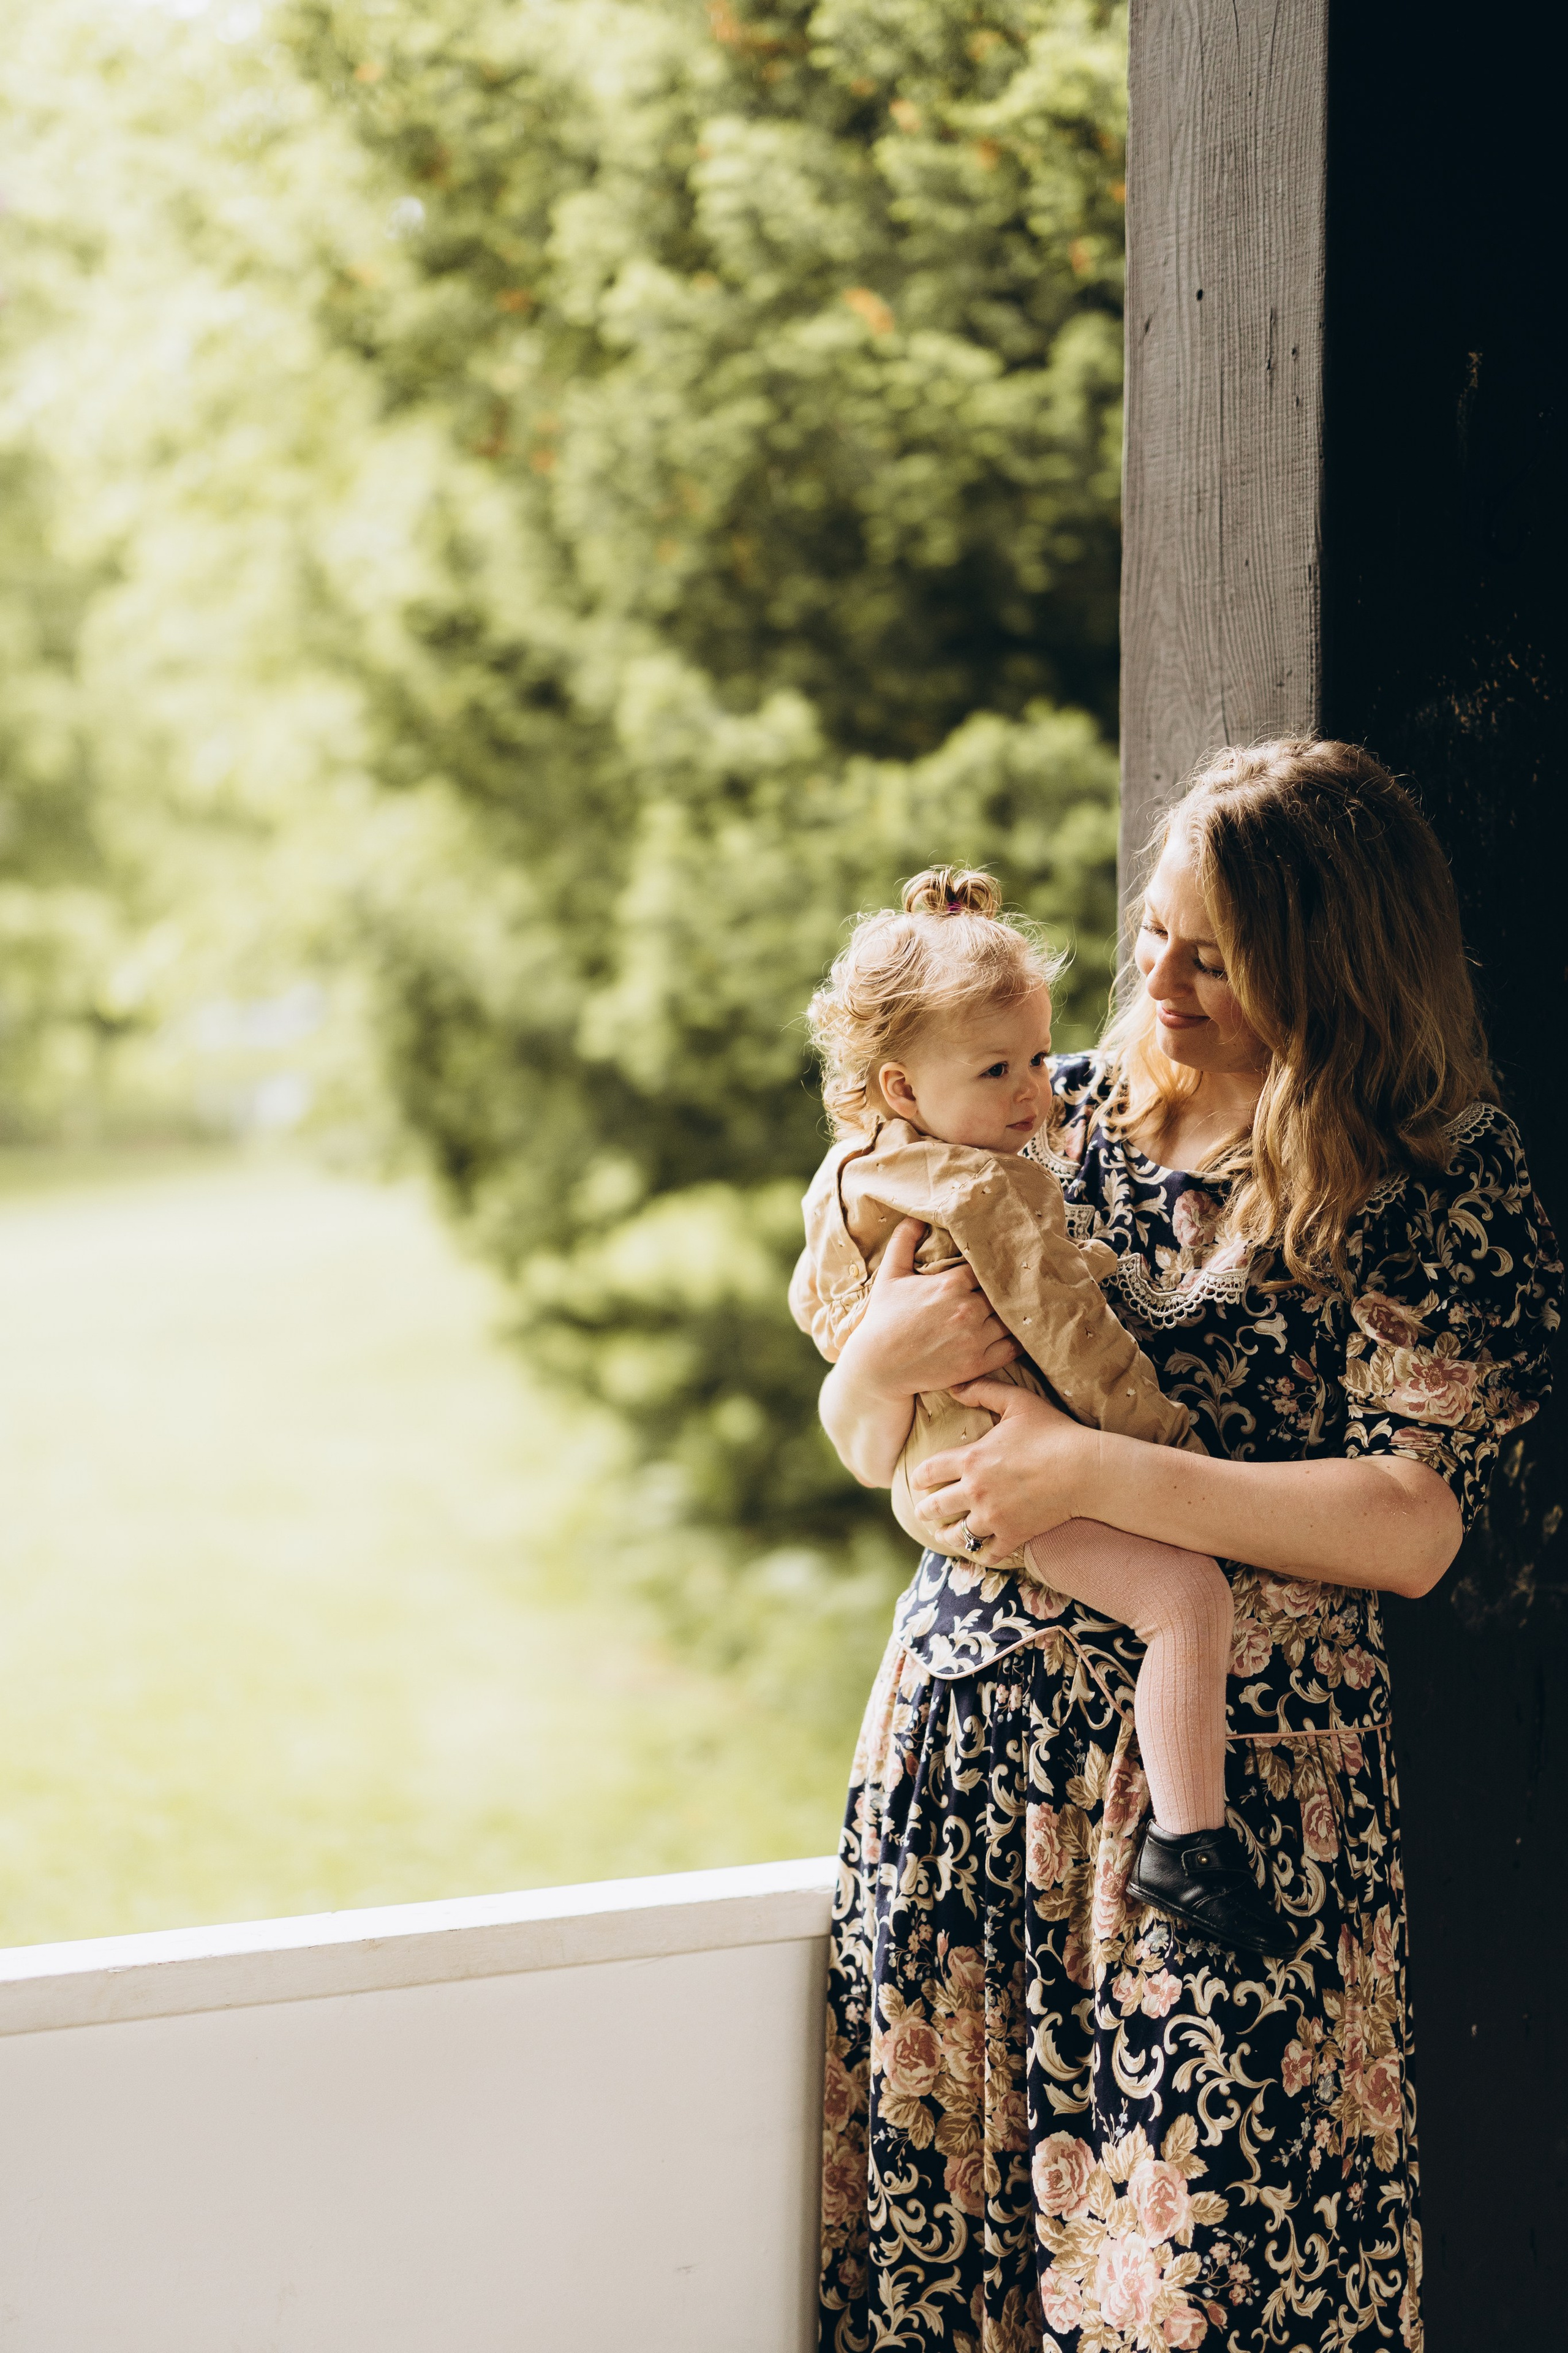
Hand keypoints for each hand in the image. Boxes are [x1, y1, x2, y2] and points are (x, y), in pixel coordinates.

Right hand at [835, 1218, 1020, 1400]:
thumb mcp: (890, 1275)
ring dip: (1014, 1312)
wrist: (878, 1367)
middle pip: (1003, 1292)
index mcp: (950, 1285)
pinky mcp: (977, 1363)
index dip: (992, 1265)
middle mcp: (968, 1310)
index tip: (996, 1264)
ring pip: (1011, 1318)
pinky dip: (1019, 1339)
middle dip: (1006, 1288)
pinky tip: (1019, 1331)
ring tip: (1018, 1306)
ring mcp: (975, 1338)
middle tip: (1015, 1283)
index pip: (987, 1267)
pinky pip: (1012, 1348)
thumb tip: (916, 1216)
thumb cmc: (883, 1318)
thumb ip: (903, 1241)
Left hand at [910, 1378, 1095, 1560]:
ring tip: (944, 1534)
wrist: (1085, 1469)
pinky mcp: (1013, 1535)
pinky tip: (978, 1551)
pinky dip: (980, 1554)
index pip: (929, 1471)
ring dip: (947, 1535)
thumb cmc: (1053, 1432)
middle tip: (922, 1512)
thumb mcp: (1017, 1401)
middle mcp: (975, 1491)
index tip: (918, 1481)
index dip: (919, 1477)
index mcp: (971, 1459)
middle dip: (925, 1510)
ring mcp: (993, 1516)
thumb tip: (954, 1387)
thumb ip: (983, 1390)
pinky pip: (988, 1553)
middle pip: (936, 1506)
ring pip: (958, 1534)